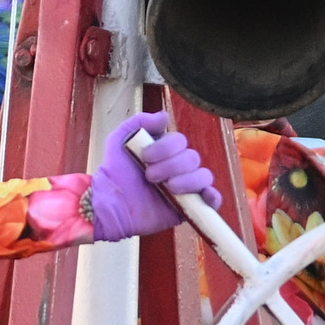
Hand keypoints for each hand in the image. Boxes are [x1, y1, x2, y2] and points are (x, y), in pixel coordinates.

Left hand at [87, 111, 218, 243]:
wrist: (111, 203)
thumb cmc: (115, 172)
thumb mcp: (120, 139)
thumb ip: (139, 122)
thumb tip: (165, 116)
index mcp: (166, 151)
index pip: (180, 141)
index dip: (166, 148)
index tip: (145, 157)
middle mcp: (179, 167)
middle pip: (192, 158)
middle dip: (171, 166)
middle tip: (150, 176)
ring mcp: (186, 187)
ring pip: (203, 176)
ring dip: (187, 180)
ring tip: (167, 187)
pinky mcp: (189, 207)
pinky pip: (213, 200)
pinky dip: (214, 196)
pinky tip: (204, 195)